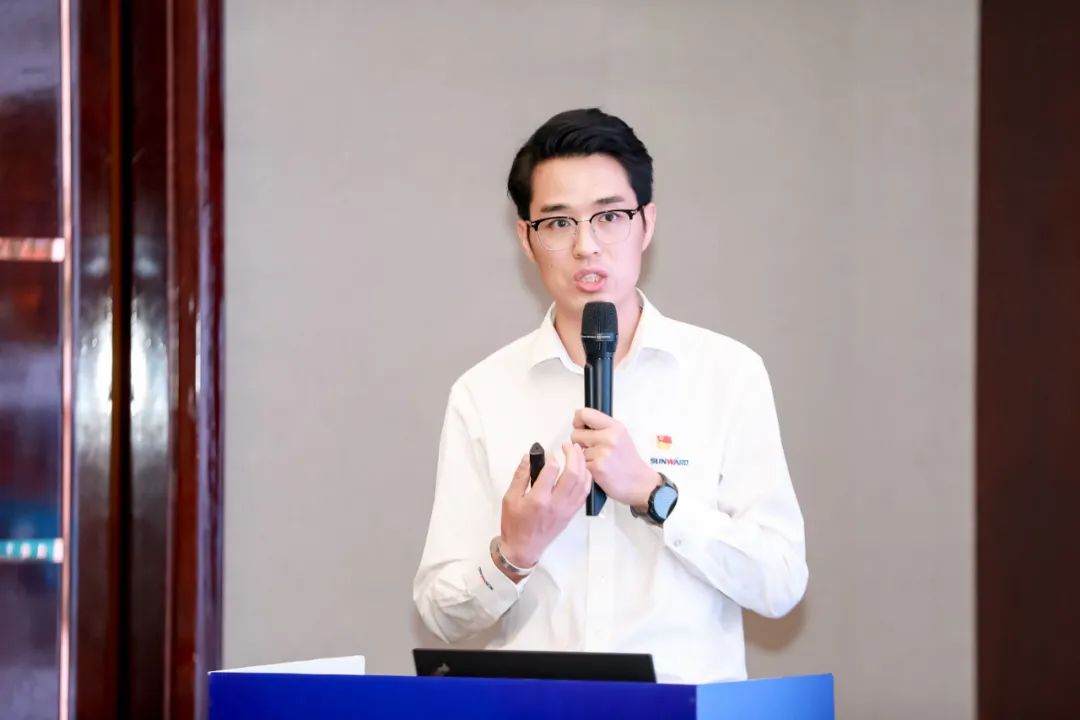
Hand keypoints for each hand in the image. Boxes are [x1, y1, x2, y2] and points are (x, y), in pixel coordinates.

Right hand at [499, 442, 590, 570]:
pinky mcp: (572, 514)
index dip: (550, 457)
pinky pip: (584, 494)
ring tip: (578, 453)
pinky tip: (583, 470)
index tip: (546, 452)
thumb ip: (521, 475)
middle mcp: (556, 504)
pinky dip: (586, 479)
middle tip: (568, 445)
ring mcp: (567, 509)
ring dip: (583, 465)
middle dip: (573, 455)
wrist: (523, 548)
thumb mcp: (510, 498)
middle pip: (573, 474)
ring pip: (582, 483)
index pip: (551, 470)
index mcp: (539, 499)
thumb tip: (529, 456)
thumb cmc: (514, 524)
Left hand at [571, 408, 659, 508]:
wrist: (639, 482)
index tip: (581, 428)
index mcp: (614, 426)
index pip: (584, 414)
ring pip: (576, 450)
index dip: (578, 421)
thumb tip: (579, 423)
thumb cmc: (627, 459)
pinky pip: (579, 463)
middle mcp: (609, 437)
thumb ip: (601, 426)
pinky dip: (586, 467)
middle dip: (580, 442)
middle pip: (575, 434)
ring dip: (583, 456)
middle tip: (592, 448)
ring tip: (598, 460)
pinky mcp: (596, 468)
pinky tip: (597, 469)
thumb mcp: (620, 435)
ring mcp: (602, 453)